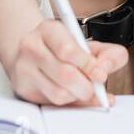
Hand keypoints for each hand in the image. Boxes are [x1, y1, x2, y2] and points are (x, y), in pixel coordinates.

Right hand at [3, 18, 127, 106]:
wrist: (35, 52)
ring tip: (82, 88)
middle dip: (87, 86)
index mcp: (49, 29)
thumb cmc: (66, 49)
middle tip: (95, 87)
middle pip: (65, 75)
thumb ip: (109, 54)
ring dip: (78, 96)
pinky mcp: (23, 88)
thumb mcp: (91, 44)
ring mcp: (24, 68)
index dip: (88, 65)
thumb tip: (105, 69)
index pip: (68, 50)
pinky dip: (69, 103)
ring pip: (58, 93)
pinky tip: (73, 95)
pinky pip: (51, 103)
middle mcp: (32, 46)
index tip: (100, 74)